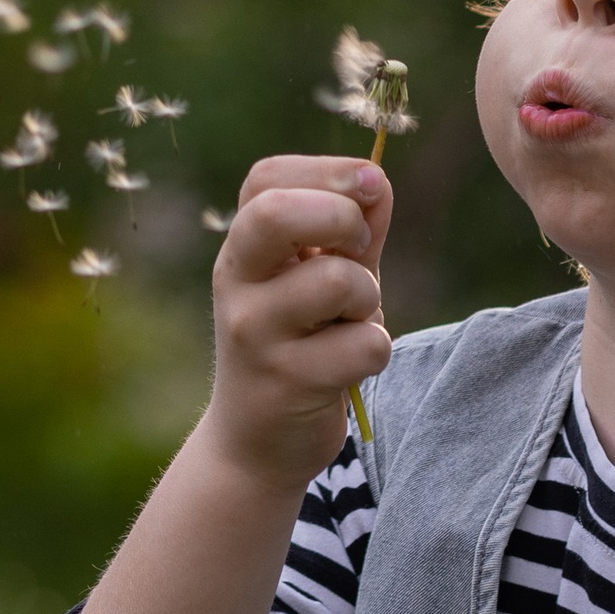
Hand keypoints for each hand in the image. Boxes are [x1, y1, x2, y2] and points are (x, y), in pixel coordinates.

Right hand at [204, 155, 393, 488]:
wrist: (256, 442)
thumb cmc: (299, 342)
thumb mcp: (318, 277)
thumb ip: (350, 230)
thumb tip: (378, 181)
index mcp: (242, 249)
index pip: (267, 178)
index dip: (328, 171)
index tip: (366, 194)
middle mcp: (236, 285)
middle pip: (278, 214)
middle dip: (344, 220)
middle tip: (357, 253)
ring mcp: (255, 335)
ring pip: (338, 281)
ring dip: (369, 298)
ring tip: (351, 321)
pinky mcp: (287, 383)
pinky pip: (366, 344)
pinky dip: (376, 351)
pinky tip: (348, 366)